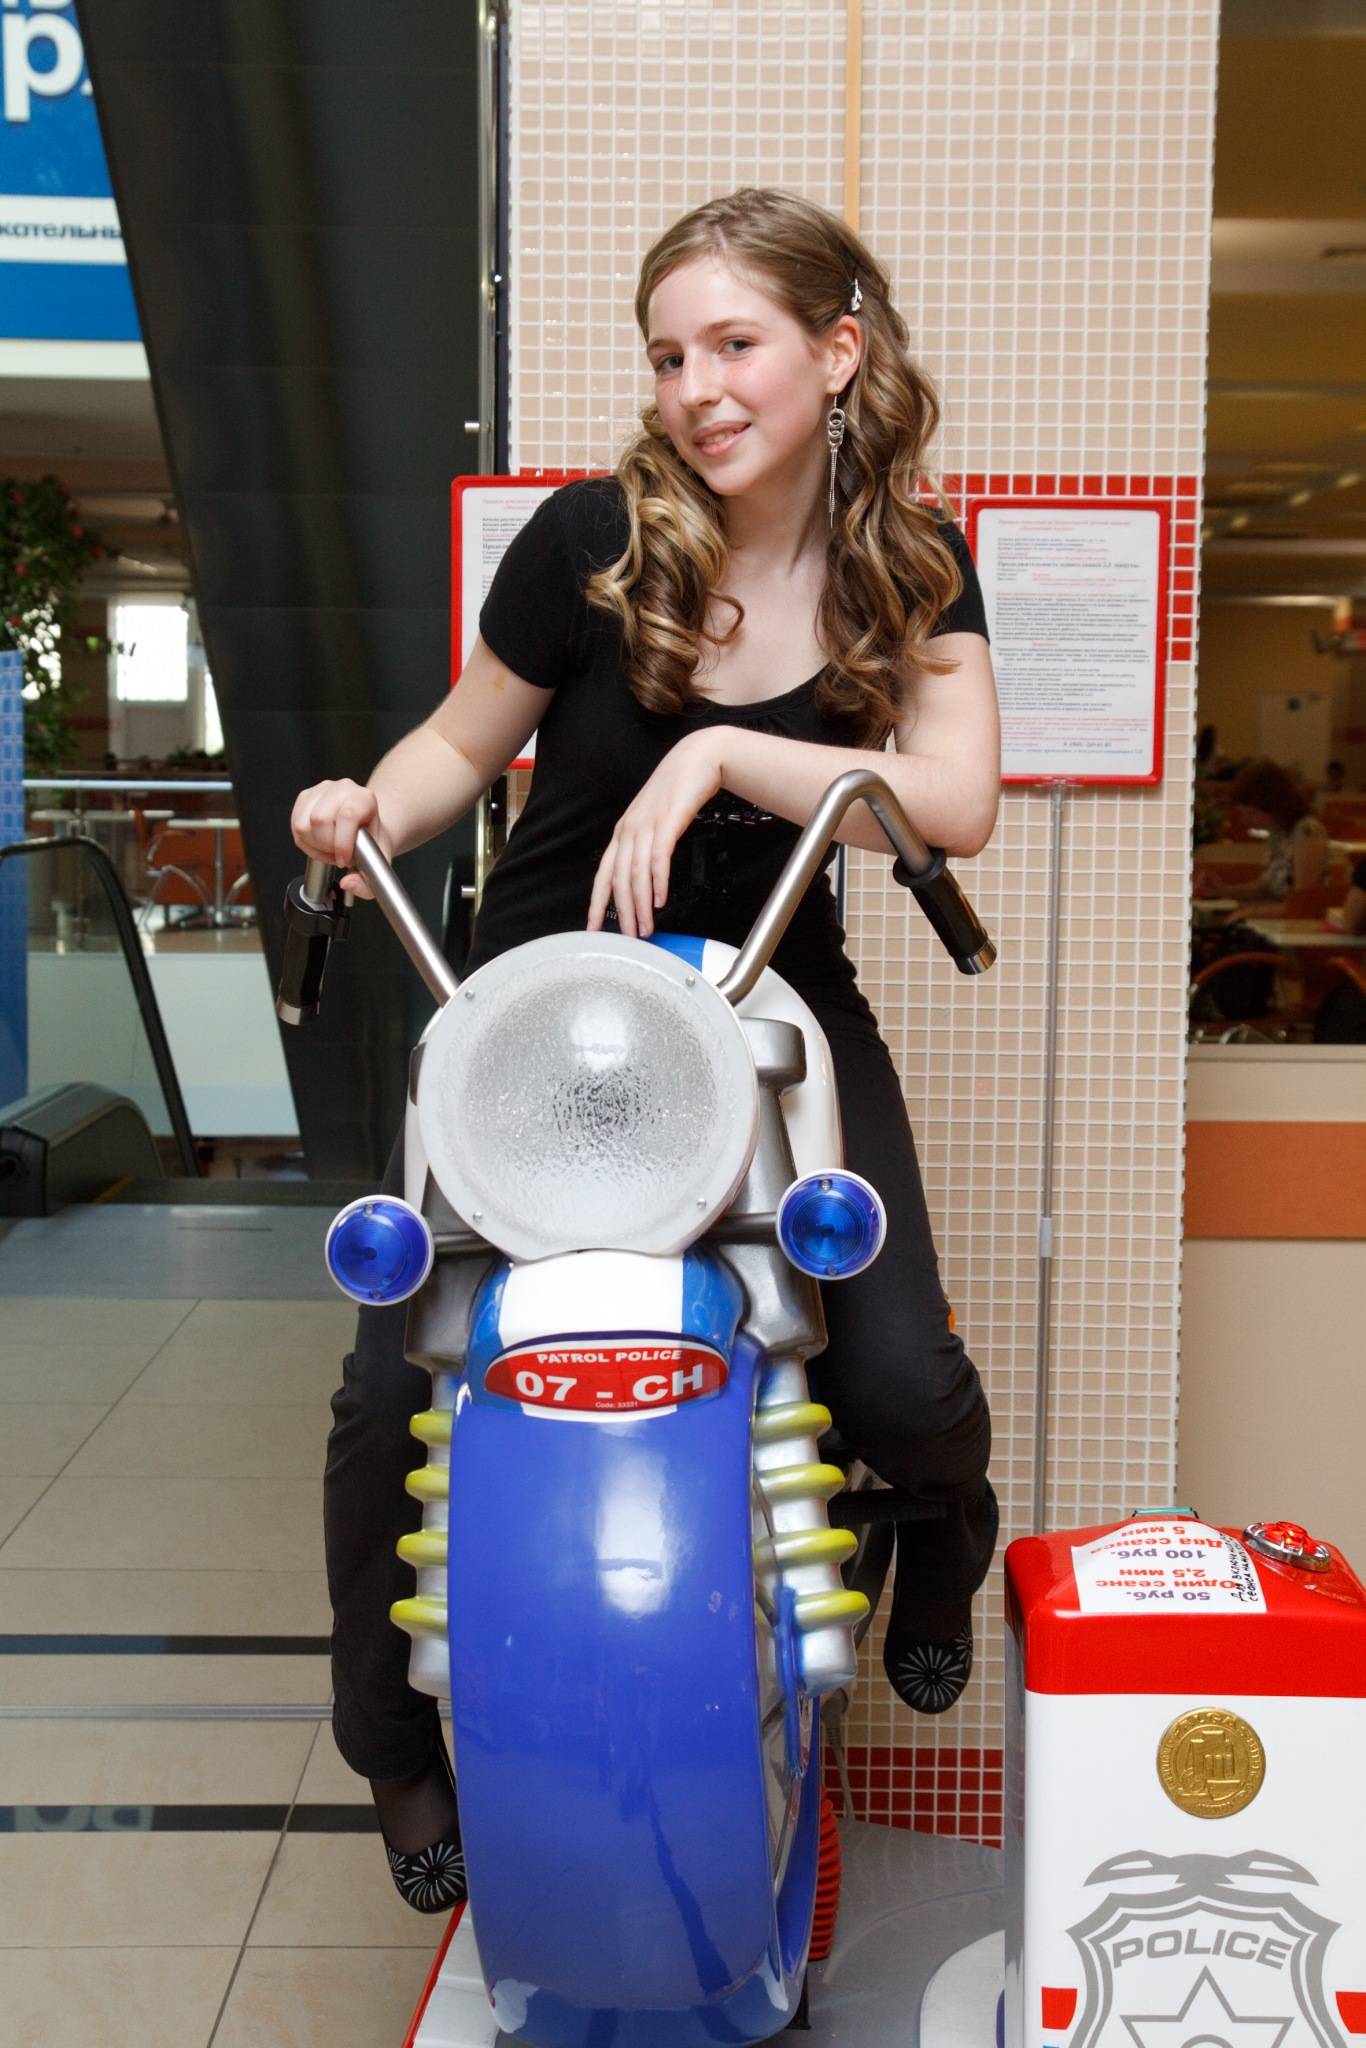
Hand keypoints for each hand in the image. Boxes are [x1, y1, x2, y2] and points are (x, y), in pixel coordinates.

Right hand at [290, 778, 391, 899]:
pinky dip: (305, 843)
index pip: (347, 815)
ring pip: (303, 825)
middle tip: (339, 854)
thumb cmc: (370, 841)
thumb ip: (368, 883)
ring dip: (315, 846)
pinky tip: (319, 843)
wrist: (365, 828)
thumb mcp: (378, 863)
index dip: (342, 843)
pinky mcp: (305, 797)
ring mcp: (321, 790)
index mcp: (365, 799)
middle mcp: (343, 789)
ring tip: (330, 848)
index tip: (345, 859)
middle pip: (320, 820)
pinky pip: (295, 826)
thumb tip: (348, 883)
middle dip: (327, 847)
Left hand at [587, 731, 724, 938]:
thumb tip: (646, 878)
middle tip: (630, 937)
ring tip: (647, 927)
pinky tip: (660, 899)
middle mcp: (629, 830)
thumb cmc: (678, 791)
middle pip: (618, 880)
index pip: (603, 874)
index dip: (597, 903)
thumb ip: (647, 846)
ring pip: (636, 874)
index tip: (593, 927)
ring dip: (640, 905)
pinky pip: (658, 858)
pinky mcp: (667, 821)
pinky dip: (657, 881)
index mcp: (623, 833)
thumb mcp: (655, 821)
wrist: (698, 759)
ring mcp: (647, 825)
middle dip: (622, 913)